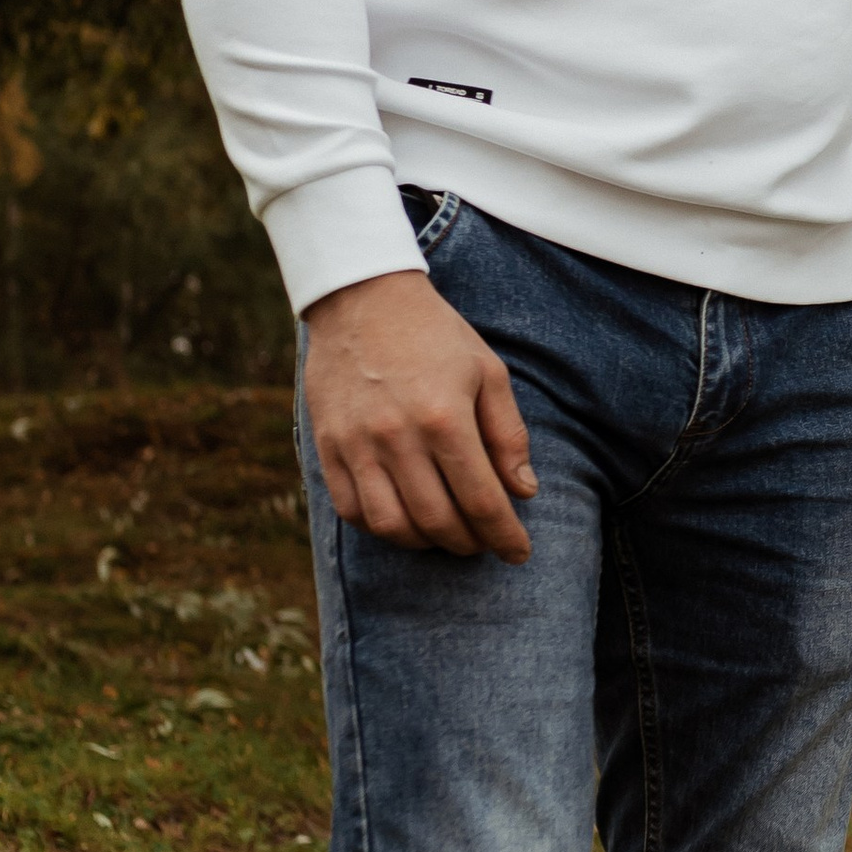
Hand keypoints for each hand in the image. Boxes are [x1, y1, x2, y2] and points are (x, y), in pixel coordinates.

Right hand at [303, 270, 538, 559]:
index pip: (481, 500)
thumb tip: (524, 492)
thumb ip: (508, 435)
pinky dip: (382, 527)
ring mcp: (356, 445)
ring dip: (426, 542)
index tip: (519, 552)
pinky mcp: (328, 447)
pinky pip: (352, 509)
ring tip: (447, 534)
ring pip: (392, 525)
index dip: (505, 536)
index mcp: (444, 418)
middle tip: (485, 542)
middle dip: (470, 543)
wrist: (362, 299)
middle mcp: (397, 438)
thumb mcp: (488, 372)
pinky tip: (405, 519)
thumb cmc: (435, 335)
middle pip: (438, 521)